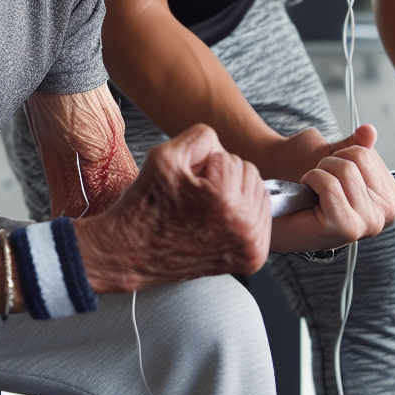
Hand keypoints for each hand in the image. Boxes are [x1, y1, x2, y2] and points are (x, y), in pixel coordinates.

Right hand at [74, 124, 270, 291]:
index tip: (187, 185)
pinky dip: (242, 212)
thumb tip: (225, 146)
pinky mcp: (253, 258)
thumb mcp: (164, 155)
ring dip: (235, 193)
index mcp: (225, 202)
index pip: (231, 158)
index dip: (204, 165)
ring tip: (206, 209)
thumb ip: (202, 136)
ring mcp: (251, 247)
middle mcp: (244, 228)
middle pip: (250, 173)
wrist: (133, 253)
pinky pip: (261, 216)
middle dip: (224, 178)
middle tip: (196, 196)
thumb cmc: (146, 206)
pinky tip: (218, 219)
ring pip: (258, 193)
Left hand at [270, 124, 394, 252]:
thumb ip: (356, 144)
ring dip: (319, 171)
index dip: (342, 155)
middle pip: (360, 157)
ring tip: (315, 188)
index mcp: (387, 196)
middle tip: (321, 181)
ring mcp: (368, 223)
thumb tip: (369, 131)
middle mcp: (384, 214)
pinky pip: (329, 184)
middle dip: (331, 161)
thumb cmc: (303, 175)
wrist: (275, 200)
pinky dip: (311, 180)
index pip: (368, 153)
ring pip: (346, 169)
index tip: (333, 174)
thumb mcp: (334, 155)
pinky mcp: (347, 228)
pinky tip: (307, 195)